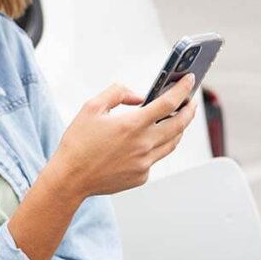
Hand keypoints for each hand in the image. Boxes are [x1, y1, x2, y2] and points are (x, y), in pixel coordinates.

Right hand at [51, 75, 197, 197]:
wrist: (70, 179)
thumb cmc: (78, 144)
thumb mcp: (92, 108)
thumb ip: (117, 93)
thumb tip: (138, 96)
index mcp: (132, 125)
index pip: (169, 103)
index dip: (182, 89)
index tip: (190, 80)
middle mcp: (143, 145)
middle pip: (179, 124)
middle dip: (189, 110)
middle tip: (190, 102)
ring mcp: (144, 163)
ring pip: (172, 143)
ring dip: (178, 129)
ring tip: (177, 118)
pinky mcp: (142, 176)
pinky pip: (156, 158)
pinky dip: (157, 146)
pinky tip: (149, 140)